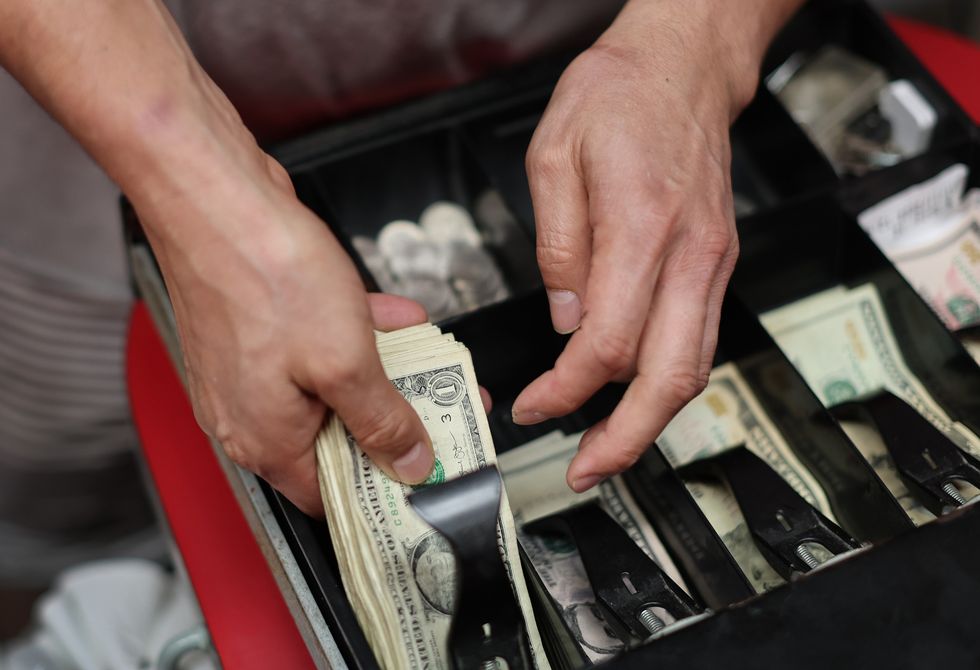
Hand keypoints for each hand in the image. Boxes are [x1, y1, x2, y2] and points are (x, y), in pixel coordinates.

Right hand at [136, 131, 437, 515]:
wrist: (215, 197)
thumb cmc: (262, 273)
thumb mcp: (344, 362)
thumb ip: (380, 420)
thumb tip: (408, 462)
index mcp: (264, 438)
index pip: (331, 495)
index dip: (382, 490)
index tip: (424, 476)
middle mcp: (250, 412)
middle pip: (337, 440)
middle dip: (394, 423)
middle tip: (439, 416)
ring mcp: (252, 369)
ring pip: (332, 388)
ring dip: (384, 374)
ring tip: (432, 365)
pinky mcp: (260, 331)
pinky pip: (319, 349)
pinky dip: (358, 337)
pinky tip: (397, 318)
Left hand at [511, 1, 773, 491]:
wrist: (685, 65)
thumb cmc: (620, 94)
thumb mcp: (554, 156)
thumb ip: (558, 247)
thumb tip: (565, 320)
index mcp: (642, 227)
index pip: (607, 343)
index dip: (567, 389)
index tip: (534, 404)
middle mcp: (690, 255)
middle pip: (670, 377)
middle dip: (625, 438)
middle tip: (586, 471)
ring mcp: (713, 262)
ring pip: (695, 367)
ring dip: (652, 421)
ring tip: (608, 450)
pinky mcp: (717, 263)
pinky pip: (699, 339)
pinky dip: (667, 381)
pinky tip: (635, 397)